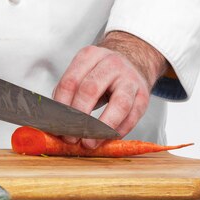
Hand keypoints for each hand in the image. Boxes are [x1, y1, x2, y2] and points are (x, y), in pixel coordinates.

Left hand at [53, 31, 168, 148]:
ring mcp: (130, 79)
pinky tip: (105, 139)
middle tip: (70, 137)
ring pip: (119, 104)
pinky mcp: (144, 96)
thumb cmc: (101, 73)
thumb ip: (68, 92)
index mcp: (90, 56)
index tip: (57, 124)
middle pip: (91, 90)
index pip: (70, 81)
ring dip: (102, 127)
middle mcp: (111, 64)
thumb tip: (55, 121)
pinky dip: (118, 132)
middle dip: (78, 118)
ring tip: (89, 143)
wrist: (132, 61)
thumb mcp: (83, 72)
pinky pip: (132, 117)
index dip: (62, 106)